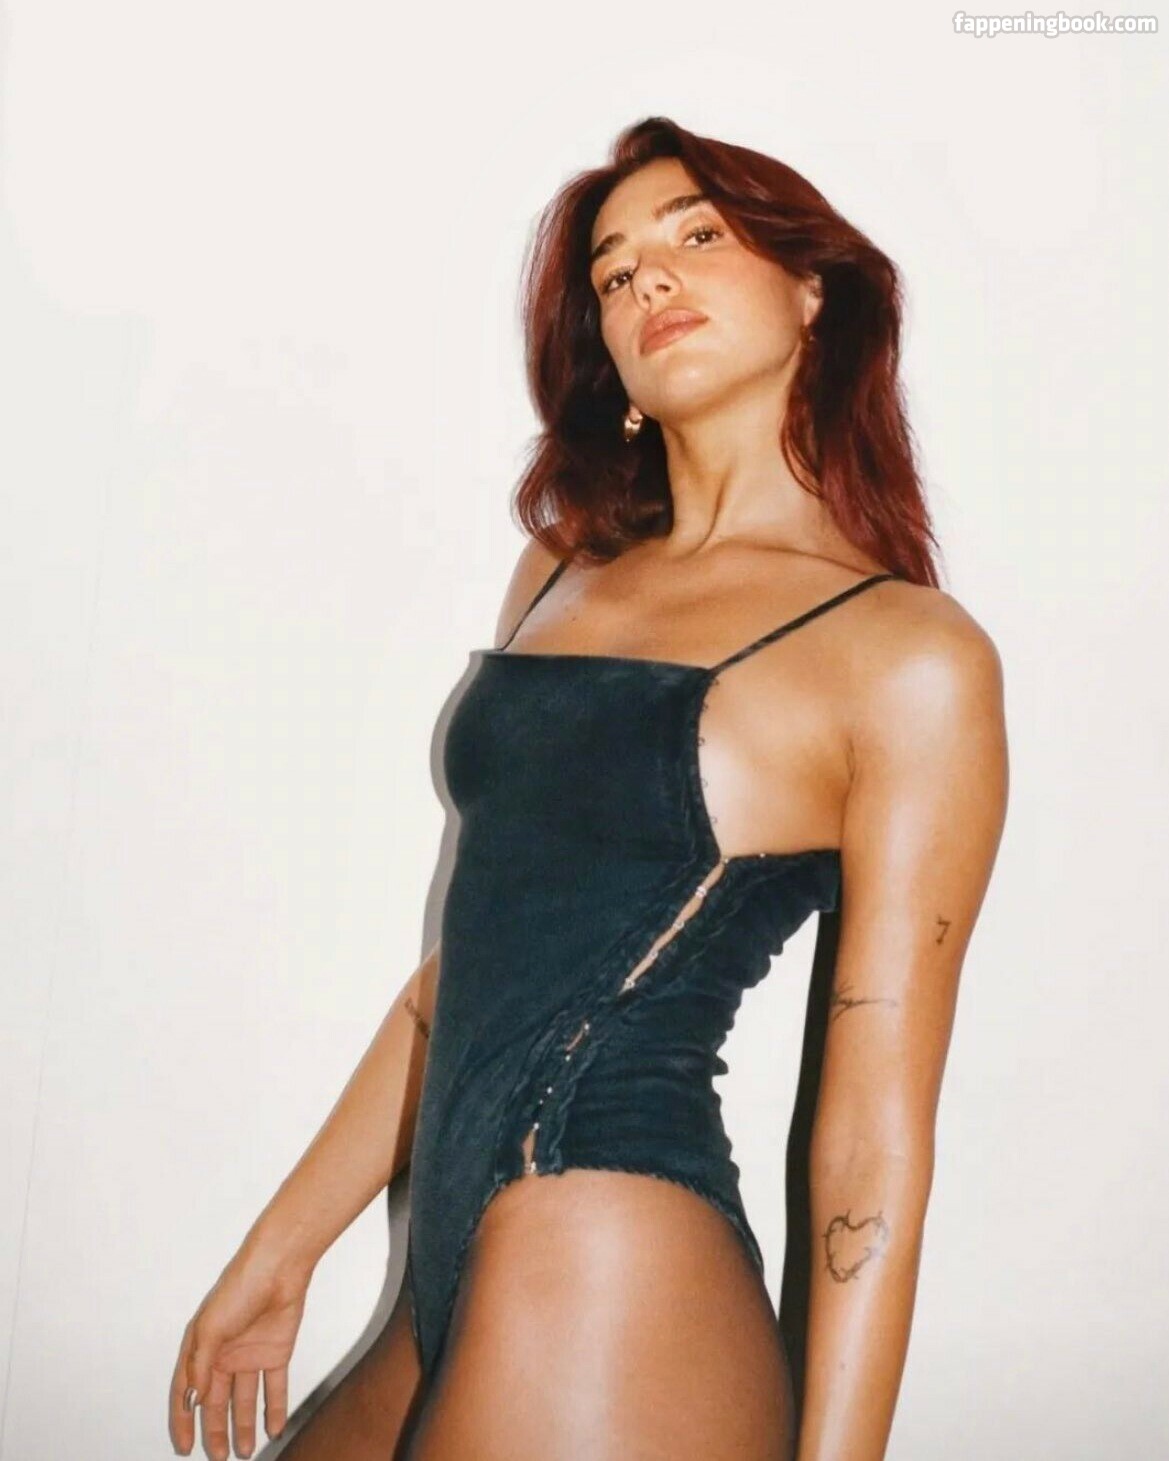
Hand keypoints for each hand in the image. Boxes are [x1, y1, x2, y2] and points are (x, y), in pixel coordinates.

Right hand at [168, 1240, 312, 1458]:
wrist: (280, 1266)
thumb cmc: (239, 1288)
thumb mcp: (211, 1329)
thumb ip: (201, 1367)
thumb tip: (192, 1402)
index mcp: (201, 1347)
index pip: (186, 1392)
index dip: (183, 1420)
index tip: (183, 1448)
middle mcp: (224, 1354)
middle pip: (217, 1401)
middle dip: (216, 1430)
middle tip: (218, 1458)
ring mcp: (250, 1354)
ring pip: (245, 1399)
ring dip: (244, 1426)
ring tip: (245, 1452)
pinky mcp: (276, 1352)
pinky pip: (274, 1388)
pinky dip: (274, 1409)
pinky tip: (273, 1429)